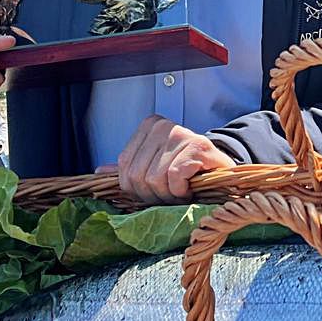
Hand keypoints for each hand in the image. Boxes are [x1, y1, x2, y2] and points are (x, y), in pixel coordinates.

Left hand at [97, 115, 234, 203]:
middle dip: (154, 194)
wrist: (221, 170)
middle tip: (171, 193)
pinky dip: (181, 190)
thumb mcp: (155, 165)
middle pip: (138, 176)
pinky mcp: (196, 145)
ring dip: (169, 195)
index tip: (158, 189)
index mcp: (148, 127)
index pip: (125, 168)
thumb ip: (130, 167)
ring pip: (155, 179)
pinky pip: (174, 177)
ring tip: (181, 190)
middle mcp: (162, 126)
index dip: (139, 189)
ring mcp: (180, 133)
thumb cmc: (187, 170)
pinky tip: (190, 187)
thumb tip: (100, 171)